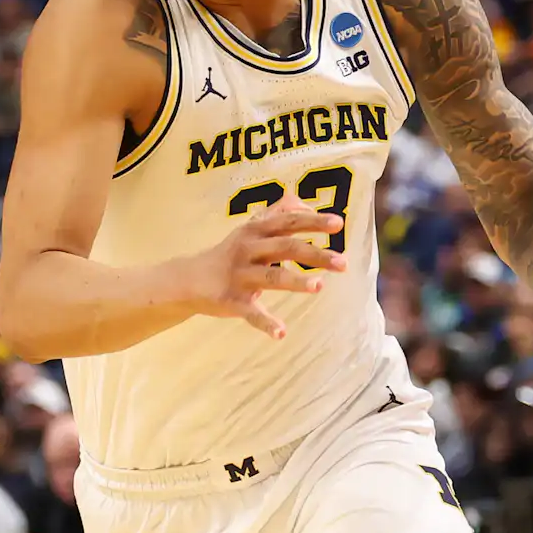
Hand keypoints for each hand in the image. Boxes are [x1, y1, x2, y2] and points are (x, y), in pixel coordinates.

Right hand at [183, 192, 345, 338]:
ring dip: (296, 282)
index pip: (288, 222)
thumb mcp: (250, 229)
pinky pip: (251, 313)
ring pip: (271, 277)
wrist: (189, 279)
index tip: (338, 223)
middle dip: (316, 254)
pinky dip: (266, 323)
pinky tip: (281, 333)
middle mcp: (248, 250)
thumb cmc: (230, 253)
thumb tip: (302, 200)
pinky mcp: (231, 300)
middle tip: (343, 263)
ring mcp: (239, 276)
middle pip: (286, 247)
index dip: (313, 221)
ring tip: (319, 287)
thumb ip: (276, 214)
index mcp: (255, 231)